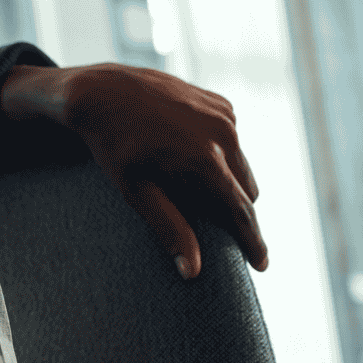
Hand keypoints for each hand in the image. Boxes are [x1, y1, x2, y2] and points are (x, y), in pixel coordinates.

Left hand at [4, 63, 266, 278]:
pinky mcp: (221, 104)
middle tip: (205, 221)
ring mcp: (225, 115)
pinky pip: (232, 140)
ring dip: (226, 180)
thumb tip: (193, 271)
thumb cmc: (113, 145)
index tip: (261, 265)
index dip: (252, 241)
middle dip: (232, 209)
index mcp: (206, 160)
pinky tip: (184, 150)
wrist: (101, 91)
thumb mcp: (135, 191)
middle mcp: (224, 134)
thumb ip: (169, 228)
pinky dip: (219, 154)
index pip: (241, 210)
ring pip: (242, 166)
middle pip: (246, 191)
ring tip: (186, 182)